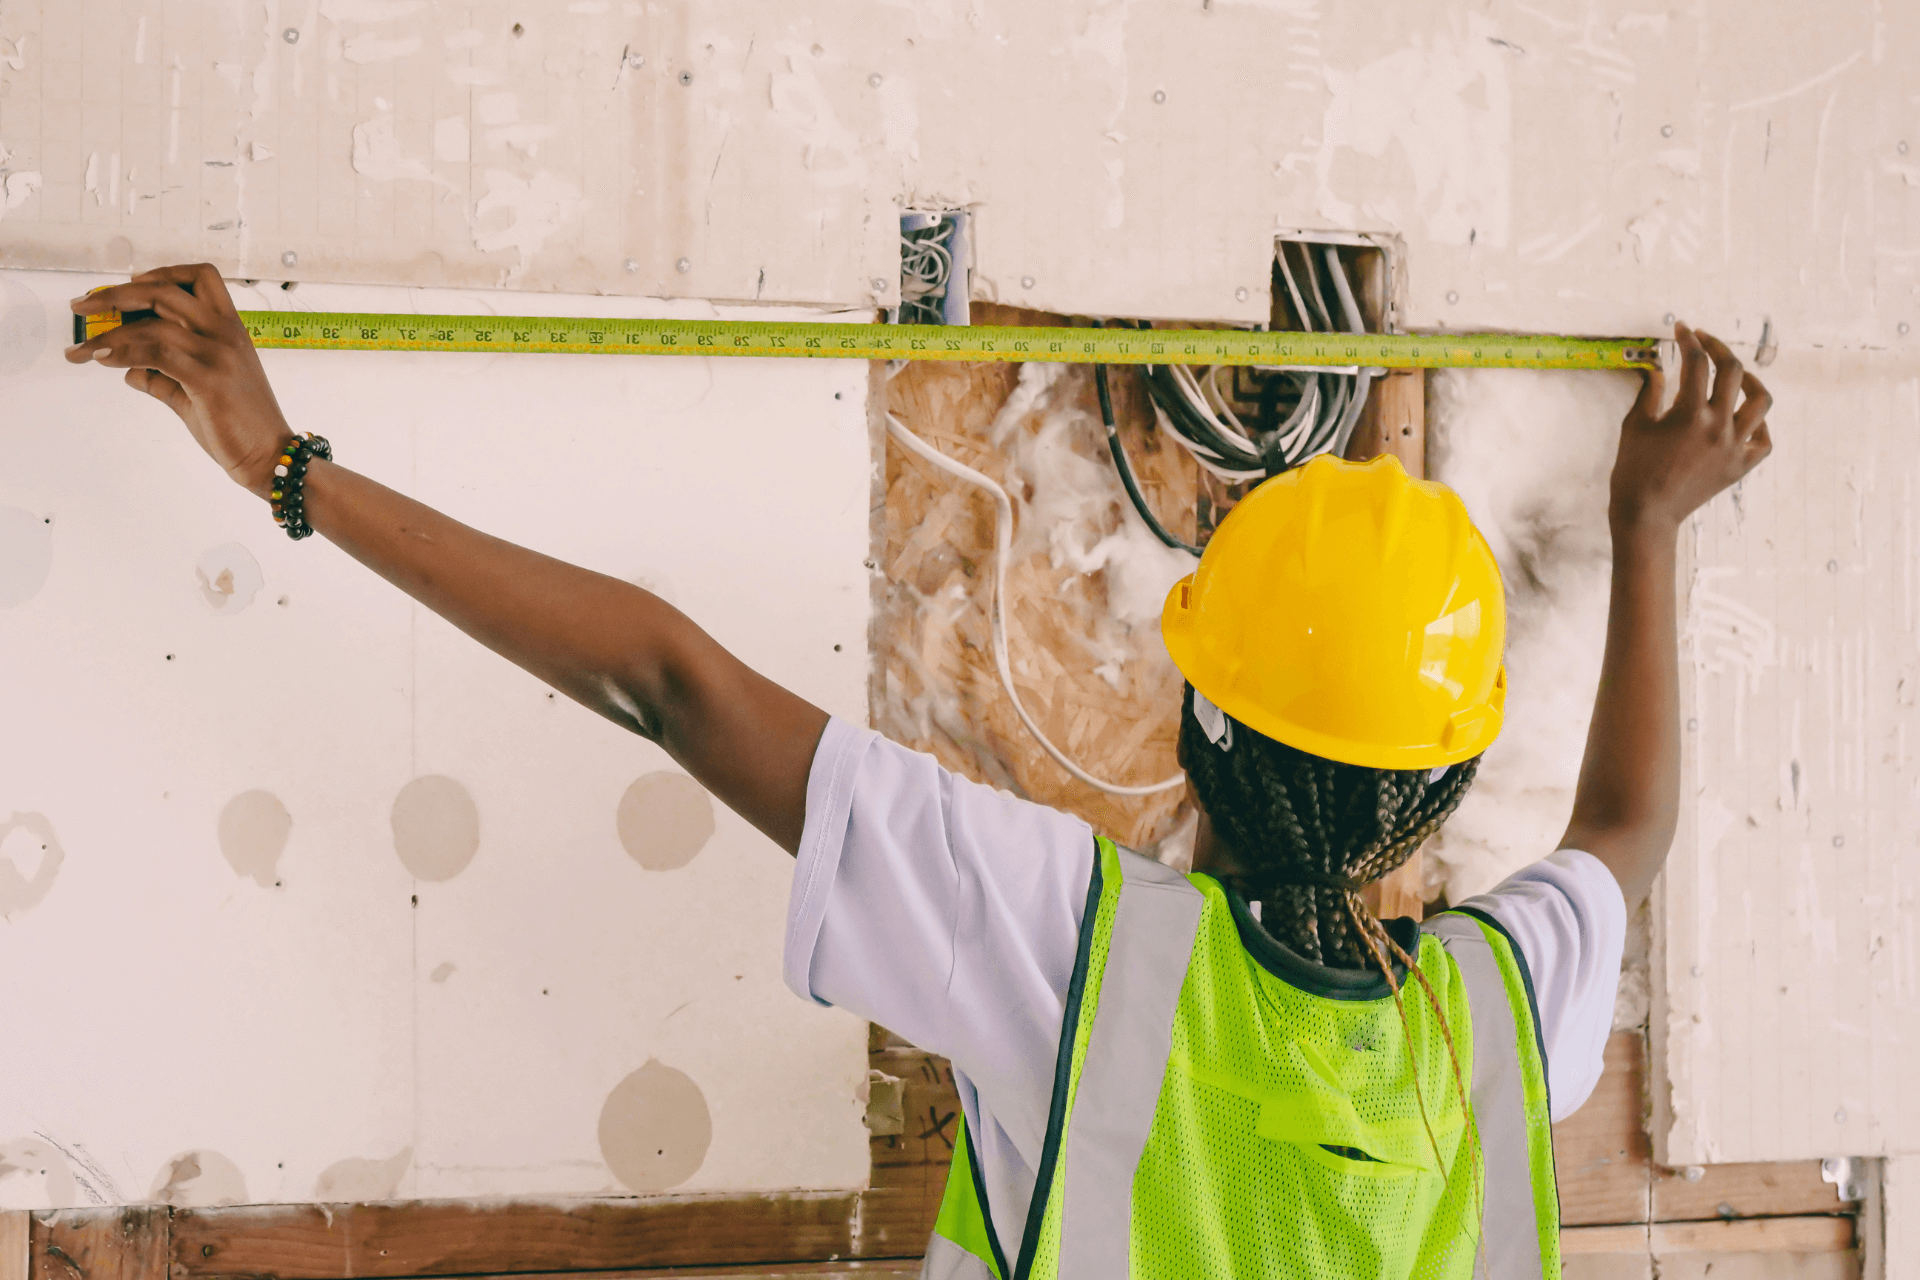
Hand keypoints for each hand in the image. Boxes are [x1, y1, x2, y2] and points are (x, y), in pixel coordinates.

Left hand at [66, 264, 292, 497]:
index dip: (161, 273)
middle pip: (165, 291)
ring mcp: (219, 354)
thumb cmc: (240, 425)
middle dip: (115, 294)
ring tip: (82, 349)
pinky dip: (122, 353)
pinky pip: (155, 355)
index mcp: (230, 329)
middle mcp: (226, 334)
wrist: (270, 455)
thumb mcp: (197, 392)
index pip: (199, 277)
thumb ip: (163, 377)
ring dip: (108, 333)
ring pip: (152, 325)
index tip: (130, 284)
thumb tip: (129, 370)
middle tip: (83, 305)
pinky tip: (103, 359)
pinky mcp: (208, 380)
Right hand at [1610, 321, 1772, 532]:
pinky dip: (1758, 424)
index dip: (1689, 340)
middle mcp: (1718, 426)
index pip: (1696, 363)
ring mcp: (1734, 447)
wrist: (1647, 516)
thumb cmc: (1633, 472)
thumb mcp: (1635, 427)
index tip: (1682, 329)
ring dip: (1750, 381)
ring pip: (1760, 401)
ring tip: (1735, 375)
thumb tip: (1659, 370)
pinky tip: (1743, 417)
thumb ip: (1650, 393)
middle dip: (1718, 348)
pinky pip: (1764, 439)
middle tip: (1703, 341)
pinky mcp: (1740, 466)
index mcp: (1689, 414)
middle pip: (1732, 371)